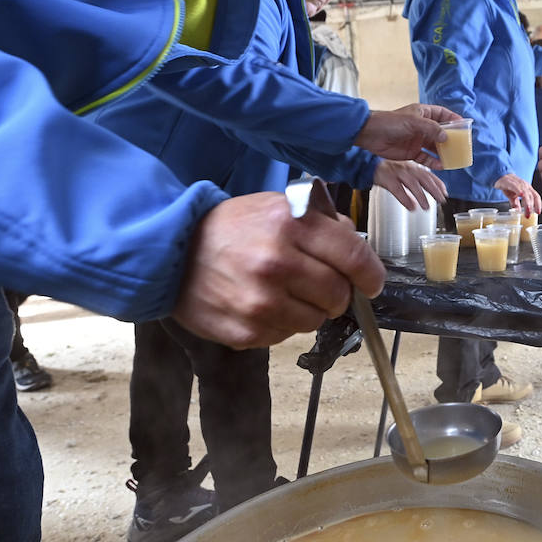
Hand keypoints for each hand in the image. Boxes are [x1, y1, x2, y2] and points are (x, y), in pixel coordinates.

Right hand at [171, 192, 384, 348]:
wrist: (169, 253)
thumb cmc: (228, 228)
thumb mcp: (274, 207)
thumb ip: (319, 223)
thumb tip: (356, 246)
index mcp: (289, 224)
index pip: (354, 256)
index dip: (371, 274)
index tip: (371, 282)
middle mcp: (277, 263)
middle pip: (339, 294)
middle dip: (339, 293)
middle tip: (324, 287)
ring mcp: (261, 301)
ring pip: (316, 320)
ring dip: (310, 310)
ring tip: (286, 293)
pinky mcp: (247, 331)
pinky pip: (287, 335)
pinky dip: (283, 323)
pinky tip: (262, 304)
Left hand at [354, 104, 459, 167]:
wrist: (370, 134)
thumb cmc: (389, 122)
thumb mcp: (413, 122)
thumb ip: (431, 128)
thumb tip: (446, 135)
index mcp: (423, 113)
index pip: (443, 114)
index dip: (454, 119)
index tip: (465, 125)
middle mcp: (422, 127)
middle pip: (441, 132)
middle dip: (451, 139)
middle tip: (462, 145)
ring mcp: (417, 140)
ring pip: (435, 147)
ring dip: (444, 152)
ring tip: (454, 158)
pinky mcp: (411, 152)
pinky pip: (426, 158)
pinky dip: (434, 162)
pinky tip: (441, 165)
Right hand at [374, 159, 447, 209]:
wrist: (369, 165)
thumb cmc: (388, 170)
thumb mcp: (405, 172)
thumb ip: (415, 182)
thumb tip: (425, 196)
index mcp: (413, 166)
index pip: (429, 174)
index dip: (438, 183)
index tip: (445, 193)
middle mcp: (407, 168)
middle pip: (424, 179)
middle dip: (434, 190)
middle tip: (441, 201)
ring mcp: (397, 173)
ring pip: (412, 184)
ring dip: (421, 196)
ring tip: (426, 207)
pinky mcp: (387, 179)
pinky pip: (397, 189)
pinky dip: (405, 199)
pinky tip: (411, 207)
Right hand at [493, 173, 540, 214]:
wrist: (499, 175)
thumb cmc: (508, 185)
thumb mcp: (512, 196)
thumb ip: (516, 203)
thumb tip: (518, 211)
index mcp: (527, 189)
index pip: (536, 196)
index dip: (538, 204)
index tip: (538, 212)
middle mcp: (525, 185)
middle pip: (531, 196)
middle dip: (531, 206)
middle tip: (528, 215)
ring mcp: (518, 183)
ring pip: (525, 192)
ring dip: (527, 202)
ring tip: (527, 210)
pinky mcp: (510, 182)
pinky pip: (516, 186)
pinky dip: (519, 190)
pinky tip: (521, 195)